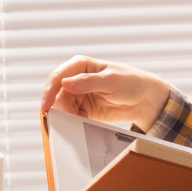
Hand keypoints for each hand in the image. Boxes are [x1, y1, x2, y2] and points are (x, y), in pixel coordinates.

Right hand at [40, 55, 169, 130]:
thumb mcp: (111, 80)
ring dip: (66, 117)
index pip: (58, 77)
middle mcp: (75, 79)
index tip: (46, 107)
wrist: (145, 99)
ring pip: (61, 108)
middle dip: (59, 108)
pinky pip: (71, 117)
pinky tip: (81, 124)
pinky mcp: (83, 109)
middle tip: (68, 119)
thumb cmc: (131, 82)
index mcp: (80, 65)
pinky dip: (73, 123)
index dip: (49, 92)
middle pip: (56, 95)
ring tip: (79, 121)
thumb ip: (88, 82)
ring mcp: (78, 95)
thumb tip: (65, 83)